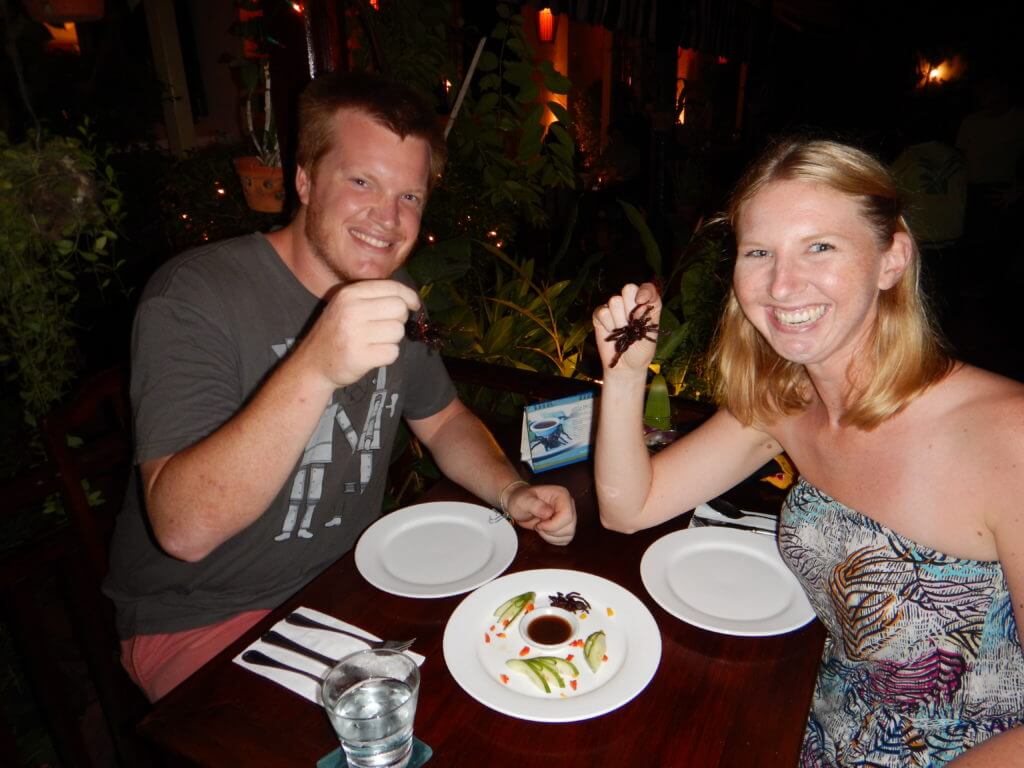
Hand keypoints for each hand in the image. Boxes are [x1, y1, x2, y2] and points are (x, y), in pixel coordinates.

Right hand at [299, 279, 419, 387]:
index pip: (393, 288)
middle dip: (399, 320)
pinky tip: (373, 355)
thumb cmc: (337, 332)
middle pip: (399, 309)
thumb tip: (410, 299)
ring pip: (398, 332)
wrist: (312, 363)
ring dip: (392, 340)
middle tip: (385, 328)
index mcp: (350, 294)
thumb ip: (374, 298)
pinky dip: (387, 355)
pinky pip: (392, 352)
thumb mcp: (347, 305)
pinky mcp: (360, 357)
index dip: (409, 297)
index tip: (414, 305)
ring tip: (375, 342)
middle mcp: (352, 310)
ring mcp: (355, 334)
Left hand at [507, 484, 575, 545]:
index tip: (539, 525)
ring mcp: (568, 515)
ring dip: (551, 536)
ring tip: (540, 527)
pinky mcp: (565, 525)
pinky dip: (553, 540)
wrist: (519, 506)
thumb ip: (535, 505)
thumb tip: (549, 512)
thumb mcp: (524, 501)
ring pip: (569, 534)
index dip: (552, 525)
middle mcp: (568, 504)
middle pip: (569, 527)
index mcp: (561, 495)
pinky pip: (565, 539)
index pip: (567, 515)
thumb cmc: (521, 500)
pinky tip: (544, 532)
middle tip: (538, 525)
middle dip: (551, 531)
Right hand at [592, 282, 661, 372]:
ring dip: (619, 319)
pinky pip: (601, 311)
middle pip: (628, 289)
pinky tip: (611, 332)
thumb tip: (639, 300)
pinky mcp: (600, 316)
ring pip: (614, 301)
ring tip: (622, 331)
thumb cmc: (642, 349)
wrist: (627, 366)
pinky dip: (607, 324)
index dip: (644, 291)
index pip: (646, 288)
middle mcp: (630, 303)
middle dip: (630, 307)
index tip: (641, 301)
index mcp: (646, 304)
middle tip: (631, 323)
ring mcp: (614, 308)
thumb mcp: (652, 332)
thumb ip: (649, 313)